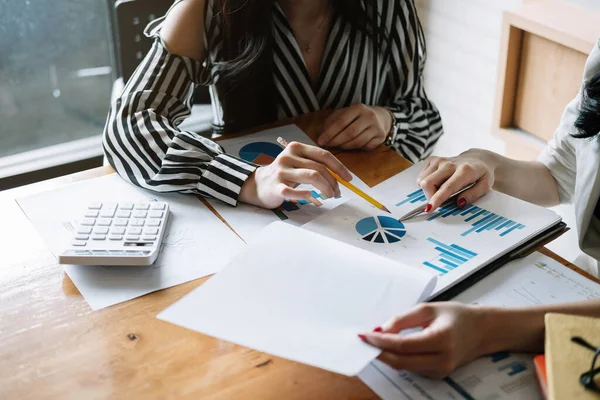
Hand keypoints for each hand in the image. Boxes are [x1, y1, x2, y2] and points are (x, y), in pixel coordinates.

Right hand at [239, 141, 351, 208]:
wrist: (258, 184)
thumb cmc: (284, 174)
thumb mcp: (298, 162)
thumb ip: (315, 163)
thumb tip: (340, 174)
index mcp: (296, 148)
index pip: (323, 155)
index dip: (339, 167)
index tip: (348, 178)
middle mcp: (288, 157)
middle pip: (319, 168)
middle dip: (333, 181)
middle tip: (337, 192)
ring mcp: (281, 171)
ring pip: (311, 177)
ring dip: (325, 188)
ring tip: (330, 195)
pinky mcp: (275, 186)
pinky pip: (292, 191)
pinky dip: (304, 195)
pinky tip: (310, 197)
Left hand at [318, 104, 390, 150]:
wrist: (380, 117)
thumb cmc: (356, 117)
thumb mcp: (344, 113)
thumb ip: (332, 122)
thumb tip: (323, 135)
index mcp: (358, 108)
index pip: (341, 122)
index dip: (329, 133)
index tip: (320, 141)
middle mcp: (369, 116)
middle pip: (350, 133)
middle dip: (336, 141)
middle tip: (328, 146)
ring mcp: (377, 127)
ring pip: (357, 142)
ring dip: (345, 146)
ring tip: (338, 145)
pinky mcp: (381, 137)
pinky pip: (365, 147)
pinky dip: (356, 148)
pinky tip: (350, 146)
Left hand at [359, 302, 487, 378]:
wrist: (482, 331)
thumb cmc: (457, 316)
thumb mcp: (428, 309)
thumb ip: (403, 319)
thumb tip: (380, 330)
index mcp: (441, 339)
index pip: (403, 345)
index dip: (381, 341)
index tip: (364, 335)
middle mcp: (442, 359)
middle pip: (400, 361)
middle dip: (379, 352)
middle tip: (363, 341)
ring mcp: (440, 370)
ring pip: (404, 367)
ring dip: (387, 356)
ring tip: (374, 342)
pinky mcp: (438, 374)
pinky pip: (412, 368)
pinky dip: (399, 359)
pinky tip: (391, 348)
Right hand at [417, 150, 495, 211]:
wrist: (478, 159)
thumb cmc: (481, 174)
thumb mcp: (485, 185)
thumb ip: (473, 195)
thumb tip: (459, 203)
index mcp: (464, 171)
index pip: (447, 187)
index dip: (437, 198)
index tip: (429, 208)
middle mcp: (449, 164)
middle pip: (428, 183)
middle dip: (429, 196)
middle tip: (439, 201)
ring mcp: (439, 160)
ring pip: (422, 180)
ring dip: (428, 190)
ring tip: (440, 190)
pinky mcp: (432, 159)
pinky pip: (421, 175)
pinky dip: (427, 182)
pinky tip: (437, 181)